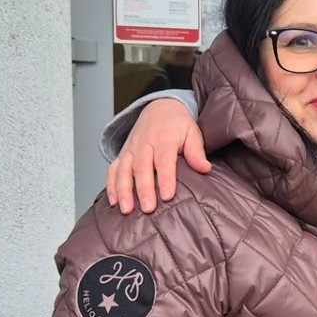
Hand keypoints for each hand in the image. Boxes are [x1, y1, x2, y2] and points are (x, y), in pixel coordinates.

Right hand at [107, 98, 210, 214]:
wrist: (160, 107)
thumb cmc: (178, 124)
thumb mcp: (192, 132)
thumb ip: (196, 152)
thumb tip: (205, 168)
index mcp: (164, 138)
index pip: (164, 160)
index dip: (165, 178)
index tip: (167, 196)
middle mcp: (144, 143)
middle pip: (141, 167)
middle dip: (143, 189)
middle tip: (148, 208)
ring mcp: (131, 149)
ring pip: (124, 170)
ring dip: (123, 190)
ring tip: (127, 209)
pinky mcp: (123, 154)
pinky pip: (113, 169)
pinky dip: (111, 185)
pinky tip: (114, 202)